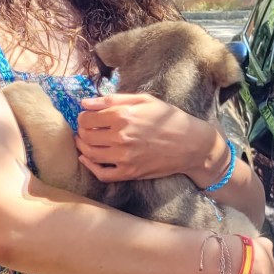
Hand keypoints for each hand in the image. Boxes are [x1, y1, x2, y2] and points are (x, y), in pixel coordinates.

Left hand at [75, 93, 222, 183]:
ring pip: (90, 153)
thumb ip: (114, 99)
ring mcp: (124, 157)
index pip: (87, 118)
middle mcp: (121, 137)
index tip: (87, 116)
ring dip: (82, 146)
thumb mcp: (145, 100)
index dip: (83, 116)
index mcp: (123, 116)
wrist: (191, 144)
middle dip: (82, 131)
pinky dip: (90, 166)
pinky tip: (87, 159)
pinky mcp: (129, 172)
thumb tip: (84, 103)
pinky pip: (101, 173)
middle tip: (86, 128)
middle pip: (86, 136)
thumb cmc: (170, 119)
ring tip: (85, 141)